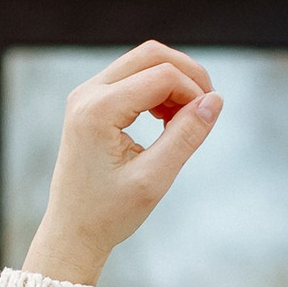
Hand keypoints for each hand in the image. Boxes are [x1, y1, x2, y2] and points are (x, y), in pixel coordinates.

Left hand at [21, 40, 221, 286]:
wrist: (72, 231)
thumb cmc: (108, 213)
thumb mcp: (154, 178)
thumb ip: (186, 136)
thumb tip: (215, 101)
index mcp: (98, 111)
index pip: (161, 75)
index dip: (194, 91)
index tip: (207, 121)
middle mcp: (87, 94)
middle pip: (151, 55)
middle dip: (187, 75)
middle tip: (207, 107)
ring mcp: (85, 95)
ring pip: (142, 62)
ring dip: (173, 81)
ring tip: (184, 120)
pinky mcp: (89, 102)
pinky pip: (131, 77)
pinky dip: (157, 89)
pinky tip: (166, 119)